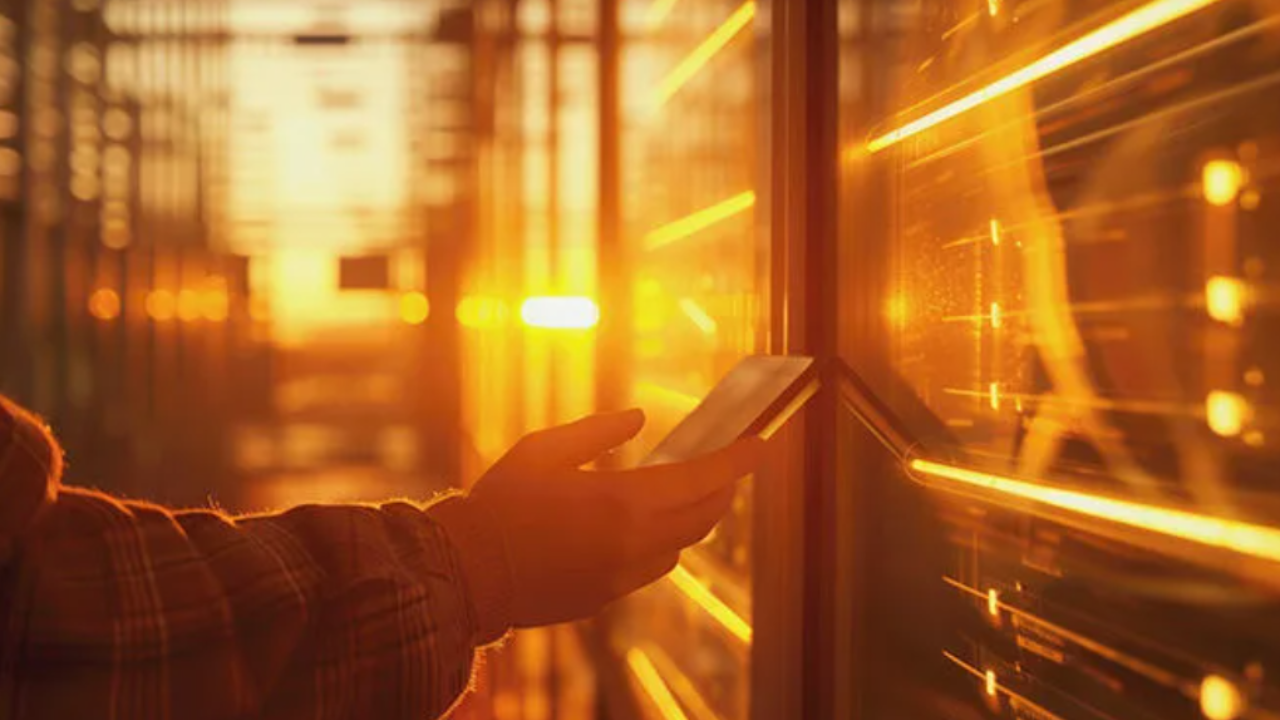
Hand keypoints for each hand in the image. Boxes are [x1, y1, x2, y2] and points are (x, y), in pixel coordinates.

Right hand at [429, 408, 764, 642]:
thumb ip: (598, 431)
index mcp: (621, 499)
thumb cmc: (499, 502)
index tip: (760, 443)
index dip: (738, 460)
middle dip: (724, 487)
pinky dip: (664, 542)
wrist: (465, 572)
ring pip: (682, 544)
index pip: (703, 478)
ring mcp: (622, 575)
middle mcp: (633, 542)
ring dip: (695, 517)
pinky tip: (645, 525)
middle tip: (728, 464)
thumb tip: (639, 418)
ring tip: (689, 491)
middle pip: (704, 515)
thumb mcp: (544, 448)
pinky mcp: (606, 596)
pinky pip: (653, 567)